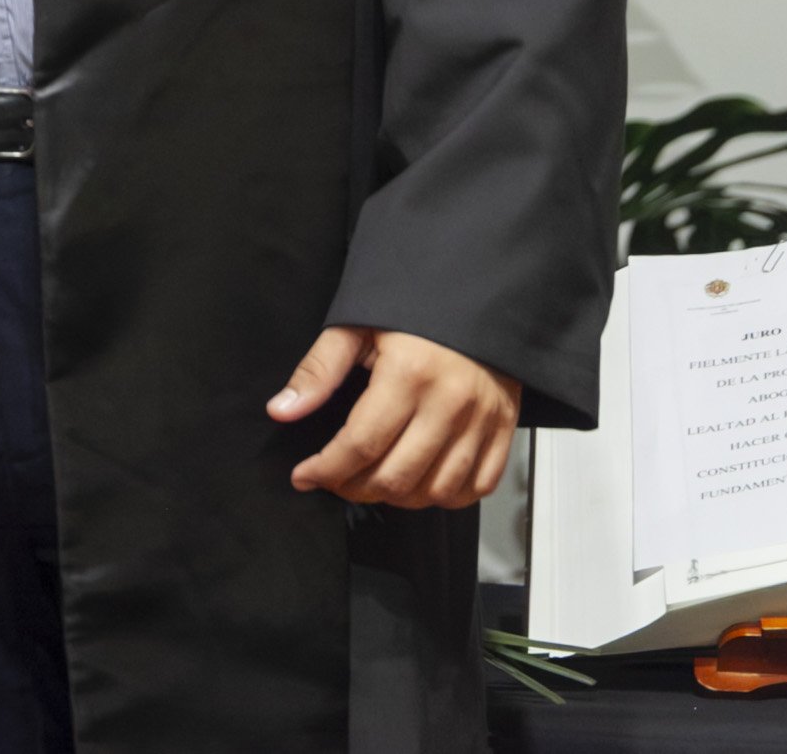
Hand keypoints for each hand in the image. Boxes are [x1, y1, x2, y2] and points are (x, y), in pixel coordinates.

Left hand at [269, 326, 520, 507]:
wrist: (478, 288)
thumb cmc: (415, 304)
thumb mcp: (357, 326)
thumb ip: (319, 370)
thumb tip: (282, 409)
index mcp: (409, 374)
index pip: (360, 445)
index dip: (325, 470)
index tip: (304, 476)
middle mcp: (450, 403)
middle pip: (396, 477)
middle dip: (354, 489)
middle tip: (335, 479)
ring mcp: (483, 419)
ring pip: (436, 491)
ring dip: (398, 498)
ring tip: (374, 480)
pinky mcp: (504, 426)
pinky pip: (478, 486)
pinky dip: (447, 496)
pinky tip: (422, 483)